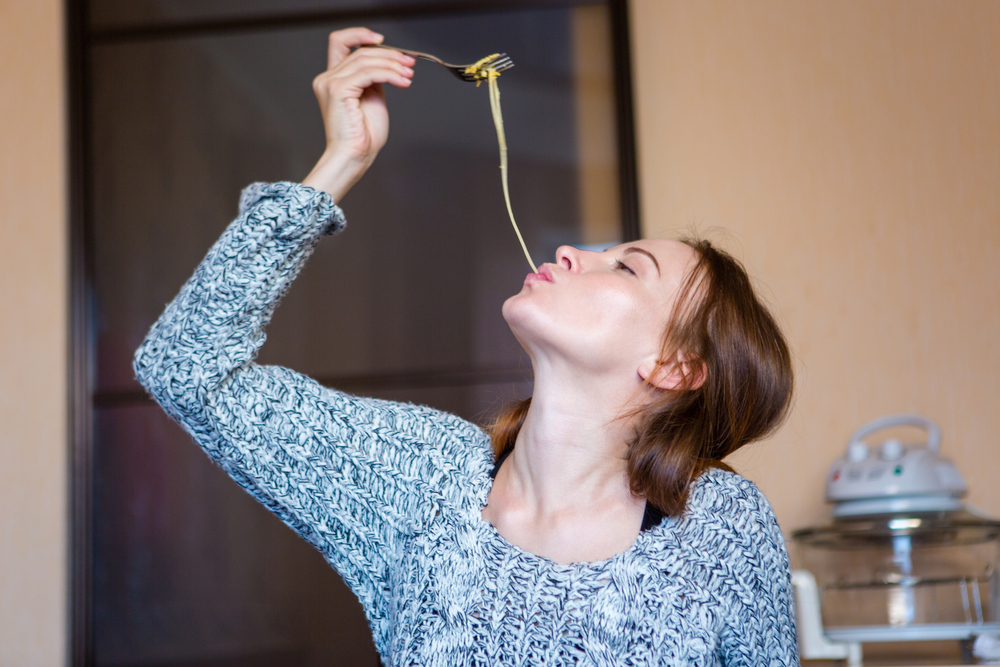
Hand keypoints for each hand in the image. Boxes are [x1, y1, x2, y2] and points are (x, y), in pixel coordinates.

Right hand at [302, 27, 414, 200]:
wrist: (355, 157)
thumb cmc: (363, 136)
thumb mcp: (372, 98)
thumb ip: (374, 79)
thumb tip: (388, 64)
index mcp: (333, 79)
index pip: (340, 42)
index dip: (360, 35)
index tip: (383, 40)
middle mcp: (327, 78)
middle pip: (360, 51)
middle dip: (390, 55)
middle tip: (409, 63)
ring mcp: (330, 83)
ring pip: (366, 59)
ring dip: (393, 65)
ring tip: (409, 74)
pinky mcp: (338, 91)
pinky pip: (368, 73)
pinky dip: (389, 74)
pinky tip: (403, 81)